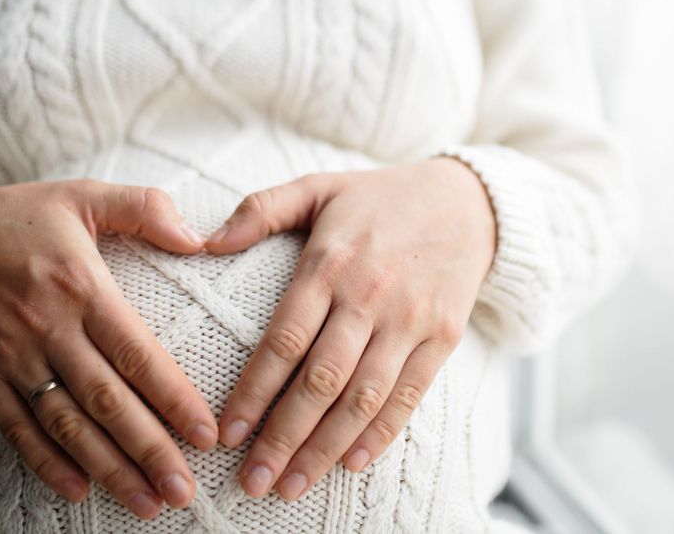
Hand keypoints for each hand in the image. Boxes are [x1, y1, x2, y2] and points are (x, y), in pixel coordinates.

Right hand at [0, 179, 217, 518]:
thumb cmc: (20, 215)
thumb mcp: (82, 195)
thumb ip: (143, 208)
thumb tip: (198, 238)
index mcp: (80, 286)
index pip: (135, 353)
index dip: (173, 397)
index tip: (206, 434)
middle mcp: (47, 328)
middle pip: (105, 400)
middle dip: (148, 448)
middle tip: (184, 488)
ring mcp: (11, 357)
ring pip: (65, 423)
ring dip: (108, 467)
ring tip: (146, 501)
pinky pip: (15, 427)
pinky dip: (45, 462)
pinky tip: (79, 489)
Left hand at [205, 157, 495, 500]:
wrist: (469, 202)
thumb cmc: (379, 198)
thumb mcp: (318, 187)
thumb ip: (260, 209)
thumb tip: (204, 241)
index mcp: (330, 263)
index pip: (284, 339)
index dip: (254, 391)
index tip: (227, 433)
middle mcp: (369, 296)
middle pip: (321, 380)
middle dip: (284, 437)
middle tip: (253, 482)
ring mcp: (410, 320)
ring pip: (363, 397)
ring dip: (326, 448)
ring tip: (292, 486)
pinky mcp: (444, 338)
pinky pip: (409, 396)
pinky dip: (381, 434)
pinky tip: (352, 464)